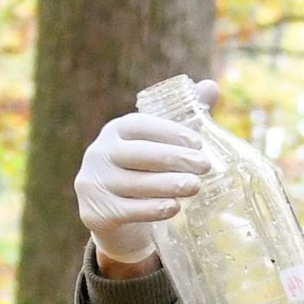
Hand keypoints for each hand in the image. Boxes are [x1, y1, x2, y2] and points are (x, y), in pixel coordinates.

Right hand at [73, 112, 214, 276]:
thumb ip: (185, 118)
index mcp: (114, 131)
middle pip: (137, 154)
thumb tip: (211, 85)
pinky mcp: (95, 213)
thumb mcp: (161, 146)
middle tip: (205, 166)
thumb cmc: (145, 173)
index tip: (198, 143)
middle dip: (174, 159)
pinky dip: (151, 209)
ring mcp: (93, 183)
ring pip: (134, 183)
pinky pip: (126, 210)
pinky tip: (173, 207)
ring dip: (167, 185)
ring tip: (195, 186)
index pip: (139, 125)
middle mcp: (98, 153)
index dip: (169, 132)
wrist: (116, 218)